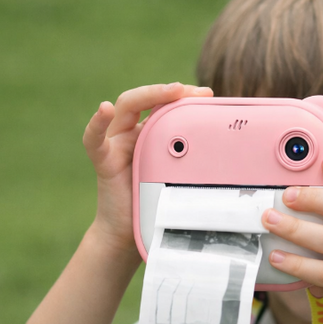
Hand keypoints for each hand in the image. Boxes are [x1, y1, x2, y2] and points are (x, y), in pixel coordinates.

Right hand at [83, 83, 212, 252]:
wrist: (131, 232)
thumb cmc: (156, 203)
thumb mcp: (180, 174)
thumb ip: (191, 157)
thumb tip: (228, 151)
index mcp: (147, 133)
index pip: (162, 103)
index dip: (182, 95)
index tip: (207, 95)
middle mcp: (130, 133)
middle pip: (145, 99)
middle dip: (170, 91)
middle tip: (197, 92)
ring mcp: (115, 144)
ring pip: (124, 107)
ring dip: (148, 95)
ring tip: (171, 91)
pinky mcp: (104, 161)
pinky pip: (94, 141)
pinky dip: (97, 124)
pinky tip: (104, 109)